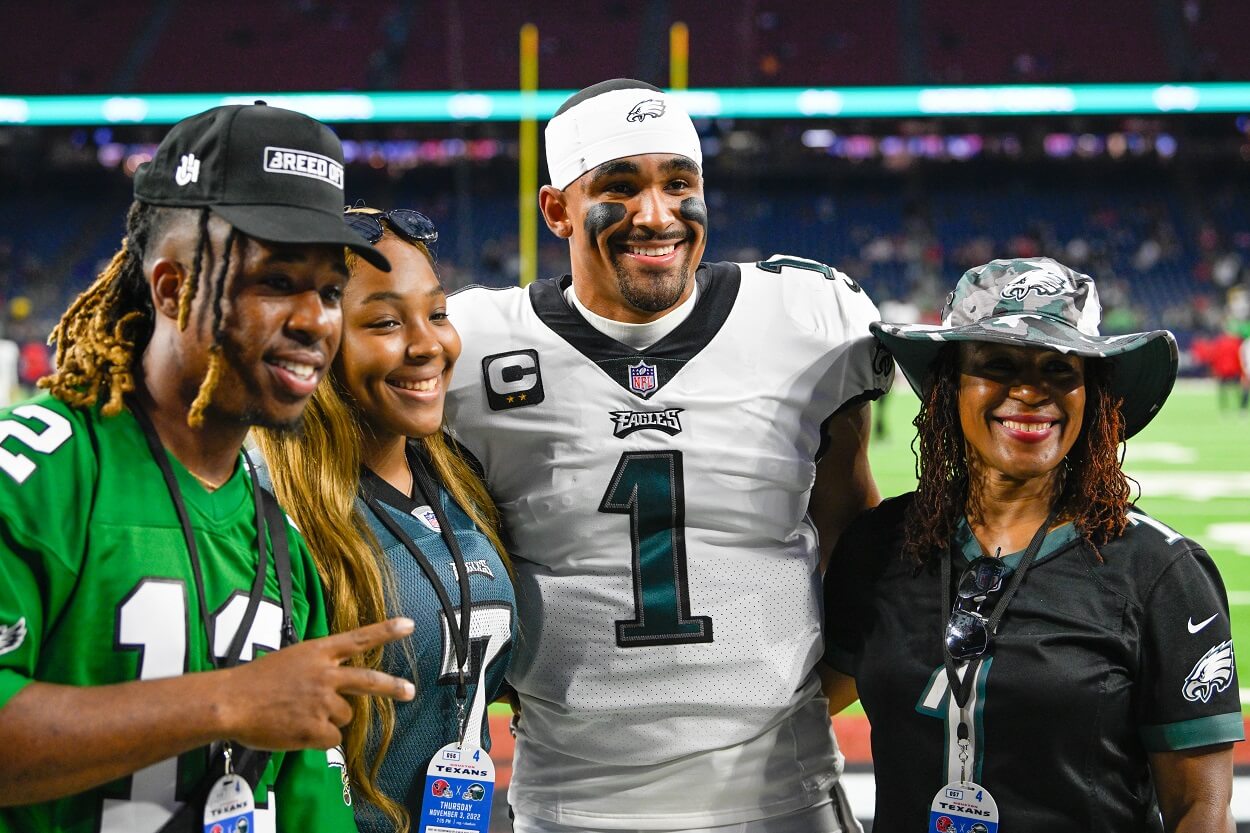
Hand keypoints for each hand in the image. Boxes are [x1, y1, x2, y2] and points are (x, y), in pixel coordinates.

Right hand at [221, 617, 416, 750]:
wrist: (229, 701)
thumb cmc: (254, 682)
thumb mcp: (290, 660)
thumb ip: (317, 670)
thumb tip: (335, 691)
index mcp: (318, 652)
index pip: (358, 638)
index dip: (385, 631)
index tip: (408, 625)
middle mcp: (325, 674)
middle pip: (367, 680)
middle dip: (392, 686)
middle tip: (410, 691)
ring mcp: (322, 701)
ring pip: (344, 716)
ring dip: (329, 720)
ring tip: (299, 716)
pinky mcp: (316, 727)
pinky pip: (331, 739)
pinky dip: (318, 739)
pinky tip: (296, 731)